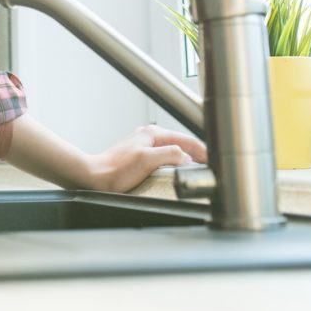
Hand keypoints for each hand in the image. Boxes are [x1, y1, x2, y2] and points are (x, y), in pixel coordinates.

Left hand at [88, 124, 207, 192]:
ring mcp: (145, 146)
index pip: (186, 140)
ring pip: (174, 150)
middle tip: (212, 166)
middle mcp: (149, 137)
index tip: (215, 161)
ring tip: (200, 169)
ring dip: (187, 158)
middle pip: (182, 143)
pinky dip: (176, 163)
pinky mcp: (141, 157)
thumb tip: (187, 156)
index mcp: (153, 134)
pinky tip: (179, 171)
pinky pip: (165, 158)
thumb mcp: (147, 160)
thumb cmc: (115, 170)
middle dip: (198, 153)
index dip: (203, 151)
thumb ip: (170, 154)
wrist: (95, 176)